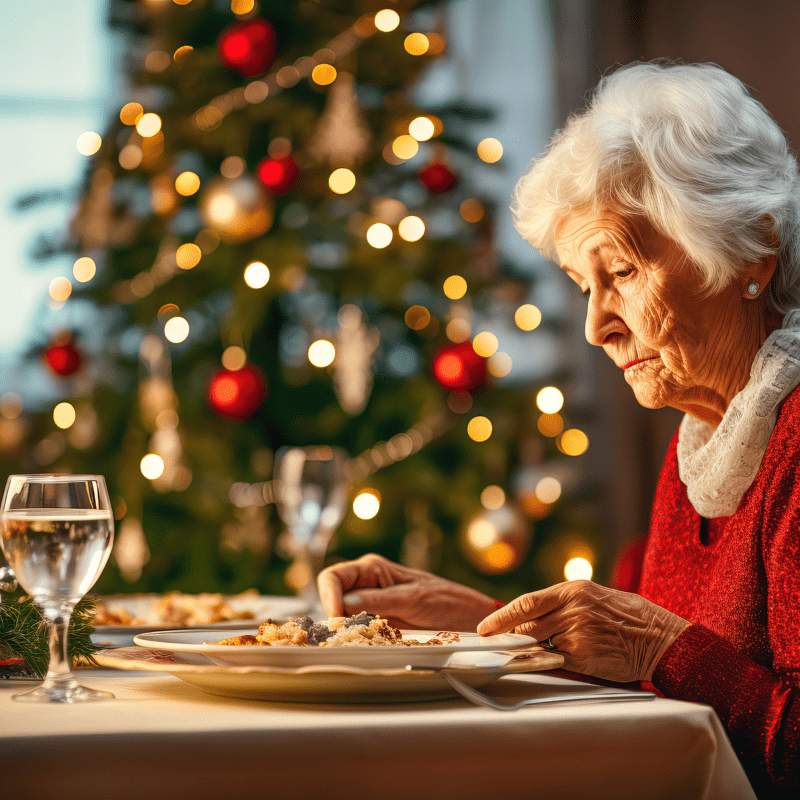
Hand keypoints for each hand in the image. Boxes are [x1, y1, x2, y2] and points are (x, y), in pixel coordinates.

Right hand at [317, 553, 499, 630]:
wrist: (466, 617)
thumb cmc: (445, 601)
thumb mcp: (413, 599)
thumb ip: (380, 600)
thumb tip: (346, 604)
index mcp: (373, 569)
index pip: (334, 577)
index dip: (329, 596)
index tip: (338, 618)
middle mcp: (367, 584)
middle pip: (332, 596)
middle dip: (332, 614)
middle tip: (343, 634)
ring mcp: (371, 604)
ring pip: (340, 615)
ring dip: (342, 628)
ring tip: (352, 641)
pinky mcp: (377, 622)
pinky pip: (355, 628)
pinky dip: (353, 637)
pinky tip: (362, 645)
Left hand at [477, 580, 689, 682]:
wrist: (658, 637)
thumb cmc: (627, 616)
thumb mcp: (593, 596)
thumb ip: (563, 604)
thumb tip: (531, 616)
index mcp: (572, 590)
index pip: (526, 603)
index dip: (501, 617)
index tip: (484, 627)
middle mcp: (572, 609)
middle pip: (527, 625)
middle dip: (514, 636)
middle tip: (503, 643)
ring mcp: (577, 633)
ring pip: (539, 644)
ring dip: (534, 649)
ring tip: (540, 650)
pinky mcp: (583, 656)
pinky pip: (556, 661)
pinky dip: (552, 662)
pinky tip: (559, 660)